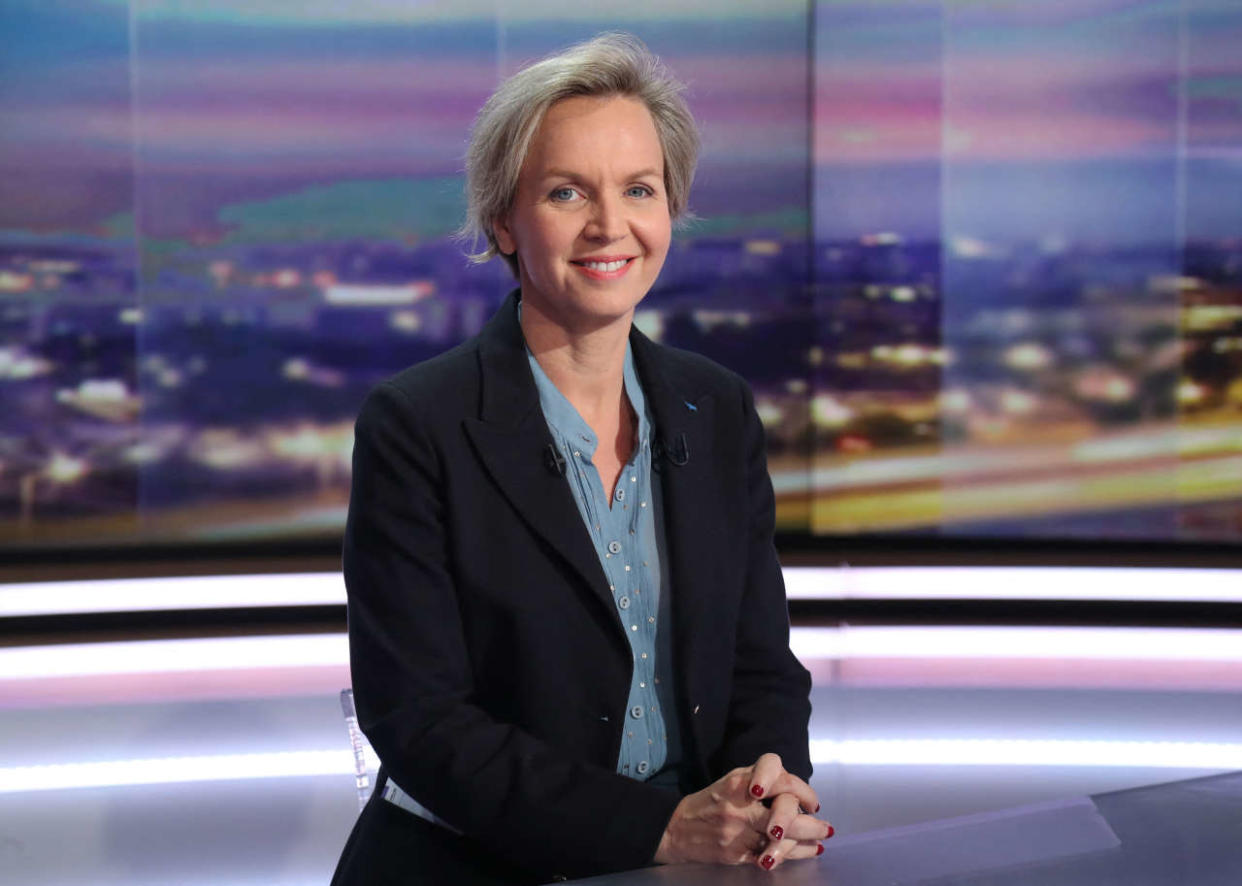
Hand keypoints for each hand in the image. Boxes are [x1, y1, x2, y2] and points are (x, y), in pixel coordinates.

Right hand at [653, 754, 831, 867]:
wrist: (676, 829)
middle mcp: (740, 803)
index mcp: (738, 780)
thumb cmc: (710, 803)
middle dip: (809, 821)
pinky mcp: (736, 853)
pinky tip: (807, 852)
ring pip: (782, 836)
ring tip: (821, 841)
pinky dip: (793, 855)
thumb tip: (800, 797)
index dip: (799, 786)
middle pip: (785, 807)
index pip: (775, 771)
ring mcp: (737, 830)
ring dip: (808, 840)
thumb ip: (762, 783)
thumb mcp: (732, 782)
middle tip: (825, 827)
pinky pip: (771, 856)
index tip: (811, 801)